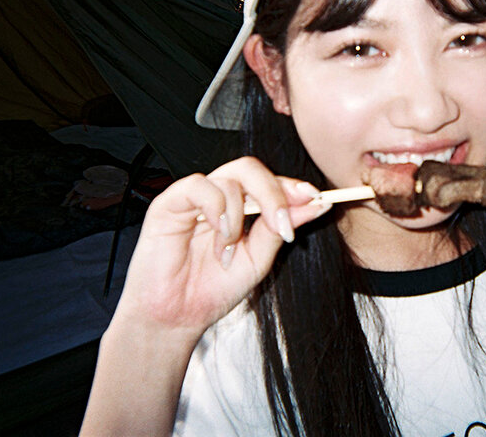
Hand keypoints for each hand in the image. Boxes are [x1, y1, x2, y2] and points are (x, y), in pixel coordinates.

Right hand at [112, 157, 330, 341]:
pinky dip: (216, 208)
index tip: (316, 199)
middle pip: (251, 169)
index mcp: (241, 208)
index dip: (293, 187)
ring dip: (238, 215)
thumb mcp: (258, 259)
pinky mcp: (169, 203)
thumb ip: (279, 229)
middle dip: (274, 193)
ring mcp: (195, 198)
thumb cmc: (211, 290)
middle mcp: (219, 198)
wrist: (177, 317)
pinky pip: (199, 186)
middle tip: (281, 223)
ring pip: (230, 178)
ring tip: (229, 250)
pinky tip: (217, 233)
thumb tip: (315, 205)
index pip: (269, 182)